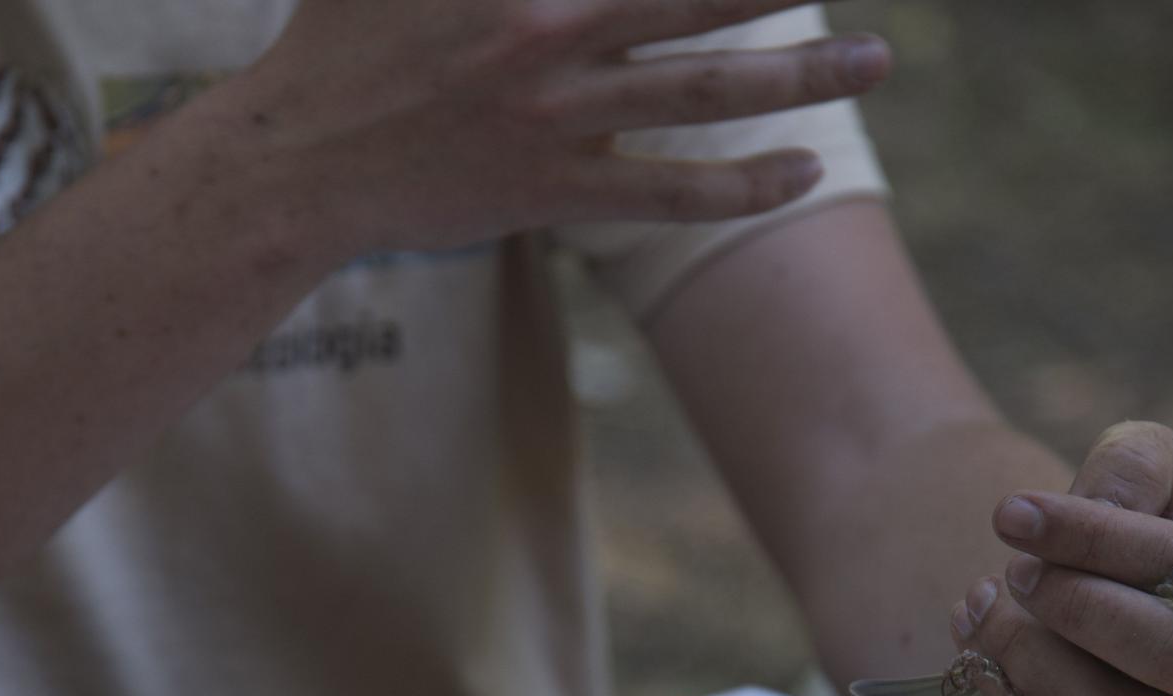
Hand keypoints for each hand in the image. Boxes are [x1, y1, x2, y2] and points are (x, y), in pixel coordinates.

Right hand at [225, 0, 890, 251]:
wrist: (298, 162)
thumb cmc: (342, 38)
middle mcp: (556, 27)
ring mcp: (560, 114)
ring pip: (707, 90)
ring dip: (801, 75)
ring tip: (874, 58)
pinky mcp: (554, 188)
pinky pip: (670, 192)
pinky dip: (741, 186)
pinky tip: (802, 171)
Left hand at [950, 421, 1172, 695]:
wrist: (1103, 653)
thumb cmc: (1132, 562)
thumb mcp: (1144, 488)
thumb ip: (1134, 468)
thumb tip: (1100, 503)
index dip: (1089, 534)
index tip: (1009, 515)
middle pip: (1164, 650)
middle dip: (1065, 605)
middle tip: (1007, 576)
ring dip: (1025, 658)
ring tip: (980, 617)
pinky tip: (992, 673)